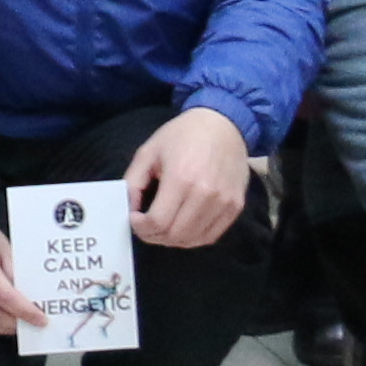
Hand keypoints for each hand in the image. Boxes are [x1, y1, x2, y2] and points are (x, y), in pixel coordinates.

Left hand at [128, 106, 254, 250]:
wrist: (223, 125)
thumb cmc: (182, 136)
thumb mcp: (149, 151)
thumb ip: (134, 181)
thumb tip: (128, 209)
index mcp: (181, 178)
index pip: (159, 221)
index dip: (141, 227)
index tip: (134, 218)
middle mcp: (206, 194)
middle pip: (176, 234)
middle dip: (154, 236)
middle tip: (145, 227)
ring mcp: (224, 203)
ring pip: (194, 240)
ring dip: (173, 240)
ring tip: (161, 228)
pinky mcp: (236, 207)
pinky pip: (212, 236)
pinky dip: (193, 238)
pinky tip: (182, 228)